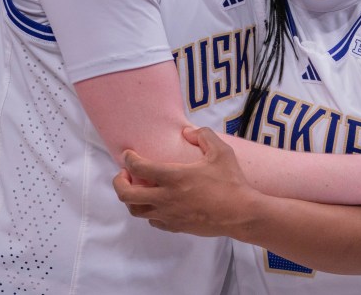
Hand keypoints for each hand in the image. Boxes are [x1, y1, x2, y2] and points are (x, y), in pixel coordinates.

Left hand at [113, 127, 257, 237]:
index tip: (128, 154)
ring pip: (136, 211)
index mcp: (174, 177)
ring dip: (132, 199)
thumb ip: (203, 135)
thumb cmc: (231, 182)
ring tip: (139, 189)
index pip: (138, 168)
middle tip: (125, 174)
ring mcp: (169, 215)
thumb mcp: (221, 151)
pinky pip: (153, 221)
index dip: (128, 159)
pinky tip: (158, 203)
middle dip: (119, 182)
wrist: (241, 214)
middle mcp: (166, 198)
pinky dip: (149, 211)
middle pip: (126, 195)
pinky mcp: (176, 227)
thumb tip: (187, 131)